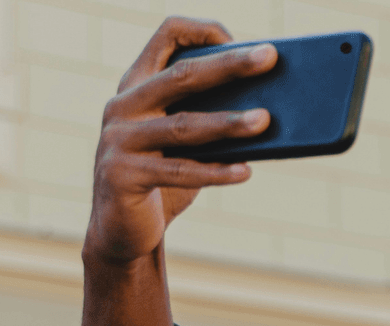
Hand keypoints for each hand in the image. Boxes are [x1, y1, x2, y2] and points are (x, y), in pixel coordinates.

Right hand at [85, 17, 275, 267]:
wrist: (121, 230)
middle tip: (270, 57)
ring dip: (228, 123)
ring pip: (183, 125)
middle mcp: (123, 106)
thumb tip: (270, 110)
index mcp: (137, 85)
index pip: (166, 36)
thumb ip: (209, 118)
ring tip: (265, 120)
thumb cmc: (164, 178)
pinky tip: (246, 171)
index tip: (240, 39)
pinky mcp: (122, 176)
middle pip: (182, 75)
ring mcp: (118, 140)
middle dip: (229, 65)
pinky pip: (179, 172)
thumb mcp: (183, 141)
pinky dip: (216, 172)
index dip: (203, 30)